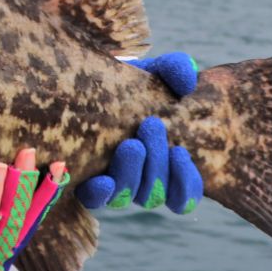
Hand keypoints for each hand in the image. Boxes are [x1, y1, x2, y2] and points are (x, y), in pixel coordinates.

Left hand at [74, 52, 203, 213]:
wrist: (91, 82)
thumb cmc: (132, 83)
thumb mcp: (155, 72)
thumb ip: (176, 71)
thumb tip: (188, 80)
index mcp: (165, 165)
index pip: (185, 196)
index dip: (186, 183)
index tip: (180, 152)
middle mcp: (141, 181)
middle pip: (154, 194)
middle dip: (156, 163)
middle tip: (152, 126)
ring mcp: (112, 183)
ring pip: (128, 197)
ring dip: (133, 173)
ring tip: (132, 144)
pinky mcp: (83, 181)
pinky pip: (95, 200)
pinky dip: (101, 192)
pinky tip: (103, 179)